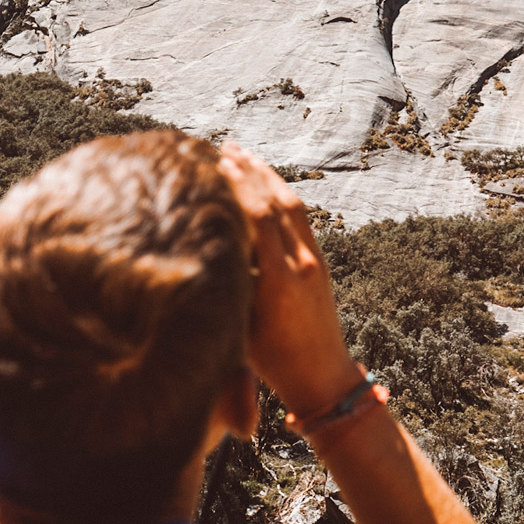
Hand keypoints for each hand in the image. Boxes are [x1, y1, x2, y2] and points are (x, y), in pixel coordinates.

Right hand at [218, 142, 362, 418]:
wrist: (322, 376)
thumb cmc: (273, 361)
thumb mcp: (241, 326)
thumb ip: (228, 285)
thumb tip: (200, 248)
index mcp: (279, 280)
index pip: (259, 217)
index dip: (238, 185)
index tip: (217, 162)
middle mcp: (301, 264)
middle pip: (276, 202)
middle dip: (251, 171)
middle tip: (225, 147)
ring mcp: (314, 261)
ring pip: (293, 206)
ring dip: (268, 177)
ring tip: (244, 155)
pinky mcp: (320, 263)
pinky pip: (301, 219)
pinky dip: (281, 196)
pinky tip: (266, 185)